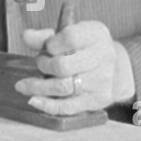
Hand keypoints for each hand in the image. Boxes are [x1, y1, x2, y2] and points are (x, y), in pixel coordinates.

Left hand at [16, 19, 133, 117]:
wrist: (116, 70)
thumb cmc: (85, 50)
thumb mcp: (70, 36)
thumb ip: (46, 36)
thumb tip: (26, 36)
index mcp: (96, 34)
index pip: (70, 38)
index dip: (51, 44)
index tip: (48, 47)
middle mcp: (103, 56)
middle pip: (63, 65)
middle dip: (43, 65)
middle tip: (41, 63)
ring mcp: (102, 80)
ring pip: (62, 87)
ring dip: (38, 86)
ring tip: (24, 85)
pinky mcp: (97, 100)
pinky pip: (68, 106)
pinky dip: (47, 105)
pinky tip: (33, 100)